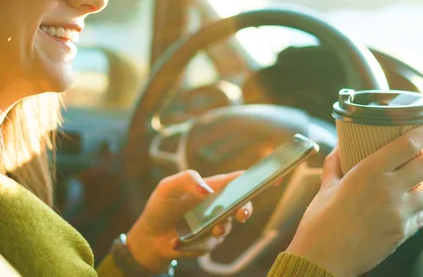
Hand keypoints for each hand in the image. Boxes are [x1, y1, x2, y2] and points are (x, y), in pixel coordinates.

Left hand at [126, 170, 252, 272]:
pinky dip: (191, 243)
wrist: (149, 236)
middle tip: (241, 214)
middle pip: (242, 205)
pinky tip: (175, 241)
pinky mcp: (208, 243)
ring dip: (216, 229)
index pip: (239, 180)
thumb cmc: (160, 206)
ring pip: (226, 227)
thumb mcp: (168, 187)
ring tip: (202, 230)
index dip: (257, 177)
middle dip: (246, 209)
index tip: (273, 177)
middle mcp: (218, 206)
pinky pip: (207, 244)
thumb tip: (208, 190)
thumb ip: (187, 180)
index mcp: (212, 187)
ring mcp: (215, 225)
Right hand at [286, 120, 422, 276]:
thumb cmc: (319, 222)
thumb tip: (340, 148)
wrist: (322, 258)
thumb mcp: (325, 187)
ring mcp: (399, 213)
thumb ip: (334, 164)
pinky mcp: (403, 233)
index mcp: (368, 172)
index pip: (409, 144)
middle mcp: (388, 189)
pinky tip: (416, 203)